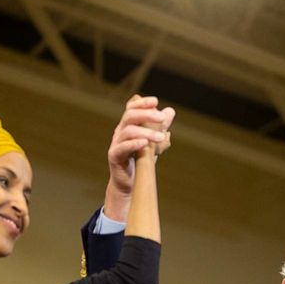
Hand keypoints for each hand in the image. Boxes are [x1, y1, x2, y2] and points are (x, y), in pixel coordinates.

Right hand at [105, 95, 174, 218]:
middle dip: (146, 114)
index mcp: (128, 125)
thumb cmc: (140, 160)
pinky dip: (134, 144)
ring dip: (146, 132)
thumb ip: (160, 127)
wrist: (129, 182)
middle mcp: (120, 131)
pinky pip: (122, 147)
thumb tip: (171, 111)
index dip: (142, 103)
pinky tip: (145, 144)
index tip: (156, 101)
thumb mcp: (153, 142)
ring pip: (128, 131)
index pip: (132, 108)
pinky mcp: (114, 156)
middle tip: (162, 118)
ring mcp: (116, 143)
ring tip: (161, 137)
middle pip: (130, 116)